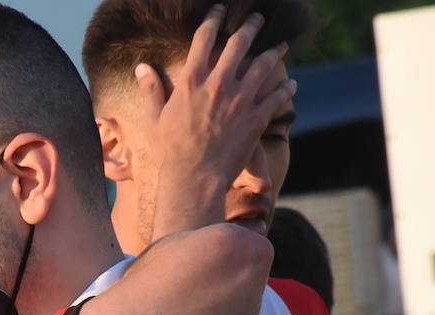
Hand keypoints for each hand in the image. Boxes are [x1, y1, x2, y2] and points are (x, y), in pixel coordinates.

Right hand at [136, 5, 294, 194]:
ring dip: (274, 52)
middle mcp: (219, 83)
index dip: (213, 19)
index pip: (204, 38)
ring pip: (263, 65)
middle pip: (239, 43)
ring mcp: (240, 99)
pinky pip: (276, 97)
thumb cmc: (170, 152)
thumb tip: (142, 68)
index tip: (220, 10)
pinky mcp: (257, 118)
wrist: (194, 178)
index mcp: (192, 80)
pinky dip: (286, 89)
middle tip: (257, 19)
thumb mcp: (154, 119)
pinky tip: (292, 83)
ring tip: (281, 46)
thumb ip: (151, 91)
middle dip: (250, 26)